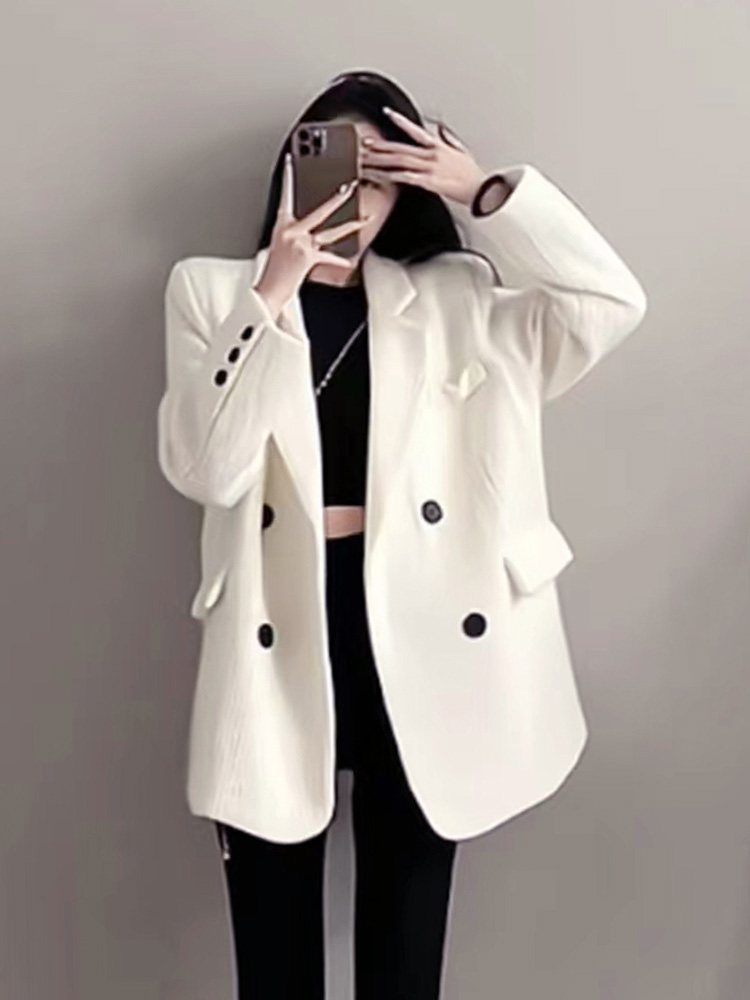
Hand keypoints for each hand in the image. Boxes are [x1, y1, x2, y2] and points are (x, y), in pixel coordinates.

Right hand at [254, 153, 370, 319]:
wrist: (267, 292)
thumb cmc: (273, 272)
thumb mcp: (280, 247)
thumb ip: (298, 237)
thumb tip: (315, 235)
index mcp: (281, 226)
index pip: (285, 196)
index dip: (287, 178)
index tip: (291, 162)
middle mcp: (291, 231)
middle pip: (319, 211)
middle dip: (337, 199)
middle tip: (349, 187)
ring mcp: (300, 243)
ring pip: (331, 232)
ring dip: (350, 226)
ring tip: (364, 219)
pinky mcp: (307, 257)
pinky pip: (328, 257)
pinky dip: (337, 261)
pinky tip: (347, 262)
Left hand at [359, 106, 487, 207]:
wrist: (482, 190)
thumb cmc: (473, 175)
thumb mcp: (462, 152)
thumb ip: (450, 140)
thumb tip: (442, 130)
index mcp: (439, 146)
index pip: (416, 130)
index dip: (401, 121)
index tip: (387, 113)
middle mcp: (432, 155)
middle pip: (401, 148)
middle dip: (381, 146)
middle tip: (364, 143)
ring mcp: (430, 168)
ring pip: (400, 161)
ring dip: (381, 161)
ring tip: (365, 161)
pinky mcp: (430, 182)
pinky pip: (407, 178)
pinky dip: (393, 176)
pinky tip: (382, 176)